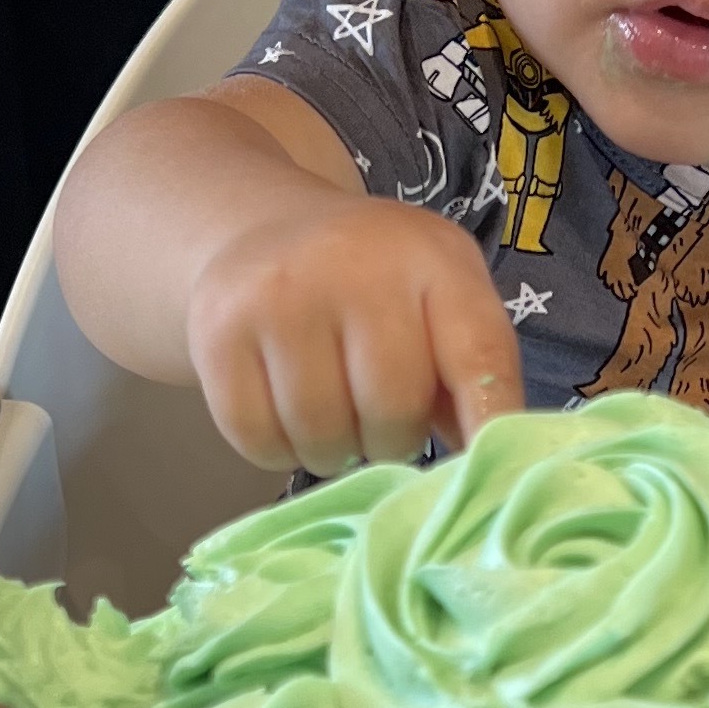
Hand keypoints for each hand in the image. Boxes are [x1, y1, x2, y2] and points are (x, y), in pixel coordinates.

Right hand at [186, 186, 523, 476]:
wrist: (265, 232)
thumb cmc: (375, 287)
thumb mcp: (439, 300)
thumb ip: (471, 375)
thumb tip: (489, 471)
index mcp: (432, 258)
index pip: (477, 354)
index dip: (490, 424)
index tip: (485, 475)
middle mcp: (354, 263)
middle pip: (392, 409)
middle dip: (392, 442)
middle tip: (381, 427)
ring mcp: (279, 293)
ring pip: (322, 433)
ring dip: (334, 451)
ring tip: (336, 418)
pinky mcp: (218, 331)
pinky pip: (257, 438)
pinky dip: (277, 450)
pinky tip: (288, 416)